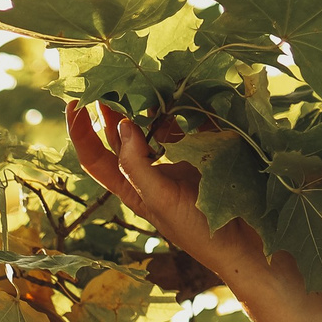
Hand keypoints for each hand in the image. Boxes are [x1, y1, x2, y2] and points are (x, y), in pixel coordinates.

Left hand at [62, 100, 321, 321]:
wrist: (247, 245)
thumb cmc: (198, 230)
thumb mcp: (159, 199)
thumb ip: (137, 164)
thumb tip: (120, 125)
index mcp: (131, 188)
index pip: (95, 158)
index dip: (80, 133)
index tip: (74, 102)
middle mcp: (150, 173)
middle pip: (122, 136)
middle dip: (112, 107)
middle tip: (110, 76)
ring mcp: (177, 162)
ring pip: (154, 127)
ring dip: (147, 103)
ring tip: (142, 77)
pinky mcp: (204, 154)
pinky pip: (189, 125)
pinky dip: (185, 108)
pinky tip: (184, 89)